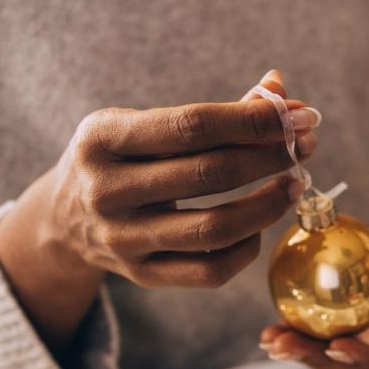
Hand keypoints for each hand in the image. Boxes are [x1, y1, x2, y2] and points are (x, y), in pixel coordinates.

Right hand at [0, 70, 317, 350]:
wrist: (63, 219)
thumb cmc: (122, 158)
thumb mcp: (146, 125)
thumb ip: (214, 113)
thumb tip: (281, 92)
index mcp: (102, 138)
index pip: (193, 125)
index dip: (253, 121)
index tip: (298, 116)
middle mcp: (106, 190)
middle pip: (210, 174)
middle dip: (270, 157)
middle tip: (305, 146)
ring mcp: (122, 239)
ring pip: (214, 229)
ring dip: (269, 206)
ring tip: (295, 184)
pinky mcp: (140, 275)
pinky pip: (210, 271)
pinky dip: (247, 247)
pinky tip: (261, 226)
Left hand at [260, 226, 368, 368]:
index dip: (365, 361)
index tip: (338, 346)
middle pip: (353, 368)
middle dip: (317, 361)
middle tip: (283, 346)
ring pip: (335, 358)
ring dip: (301, 352)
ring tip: (269, 339)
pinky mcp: (361, 334)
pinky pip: (328, 337)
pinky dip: (301, 334)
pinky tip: (273, 325)